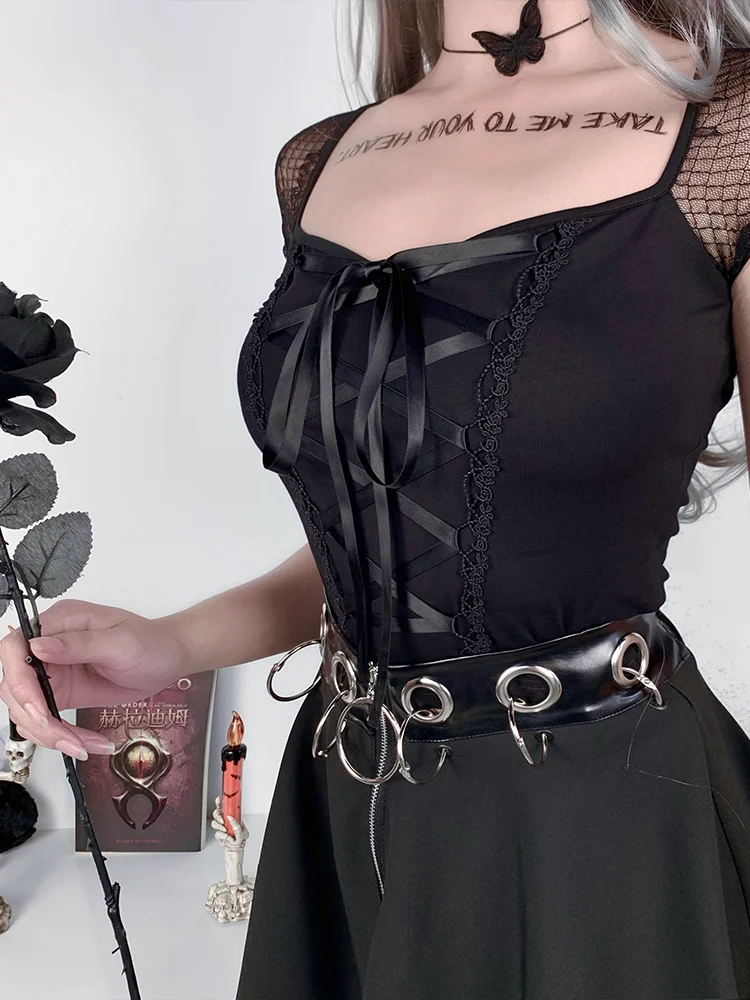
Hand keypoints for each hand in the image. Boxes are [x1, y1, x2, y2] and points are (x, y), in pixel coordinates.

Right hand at [0, 599, 190, 760]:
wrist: (169, 659)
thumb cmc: (152, 643)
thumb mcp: (120, 642)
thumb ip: (78, 644)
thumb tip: (38, 645)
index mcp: (60, 623)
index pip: (16, 648)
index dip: (19, 681)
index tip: (38, 708)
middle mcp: (50, 646)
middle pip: (15, 685)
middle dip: (36, 717)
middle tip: (65, 737)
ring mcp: (53, 671)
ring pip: (25, 709)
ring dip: (49, 734)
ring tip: (83, 745)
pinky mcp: (61, 692)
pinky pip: (44, 720)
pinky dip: (61, 737)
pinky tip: (86, 743)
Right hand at [211, 796, 247, 847]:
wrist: (235, 850)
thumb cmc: (240, 840)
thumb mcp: (242, 832)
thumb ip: (236, 825)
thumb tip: (230, 818)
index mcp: (233, 817)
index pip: (226, 807)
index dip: (221, 801)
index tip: (219, 798)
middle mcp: (226, 820)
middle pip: (217, 813)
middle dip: (218, 816)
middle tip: (222, 821)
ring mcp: (221, 827)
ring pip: (214, 823)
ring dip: (219, 827)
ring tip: (226, 831)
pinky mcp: (218, 834)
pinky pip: (216, 833)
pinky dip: (223, 836)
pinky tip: (228, 838)